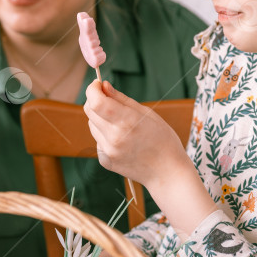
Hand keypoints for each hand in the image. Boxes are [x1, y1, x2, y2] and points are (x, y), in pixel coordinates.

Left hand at [85, 81, 217, 236]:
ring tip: (121, 124)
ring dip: (100, 119)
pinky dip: (105, 135)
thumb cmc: (162, 139)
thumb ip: (121, 99)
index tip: (97, 84)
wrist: (167, 172)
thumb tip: (103, 86)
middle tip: (108, 99)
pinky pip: (97, 140)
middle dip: (95, 100)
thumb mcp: (147, 113)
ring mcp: (108, 151)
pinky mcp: (105, 161)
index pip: (96, 102)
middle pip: (89, 111)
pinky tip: (122, 141)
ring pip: (92, 125)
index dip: (92, 89)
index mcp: (127, 122)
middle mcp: (114, 137)